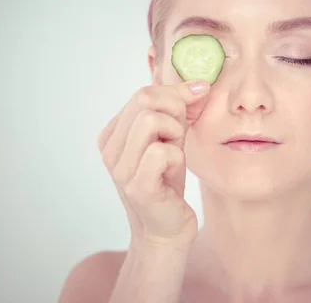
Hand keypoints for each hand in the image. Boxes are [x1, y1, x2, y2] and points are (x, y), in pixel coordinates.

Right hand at [98, 80, 209, 249]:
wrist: (167, 227)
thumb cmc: (167, 181)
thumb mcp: (171, 138)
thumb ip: (178, 109)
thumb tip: (200, 83)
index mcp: (113, 134)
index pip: (142, 93)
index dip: (175, 95)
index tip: (193, 106)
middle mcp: (110, 150)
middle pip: (144, 100)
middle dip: (174, 111)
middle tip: (179, 136)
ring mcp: (120, 169)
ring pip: (150, 121)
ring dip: (175, 133)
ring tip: (175, 152)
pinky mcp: (137, 186)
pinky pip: (162, 152)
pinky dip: (177, 158)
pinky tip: (173, 173)